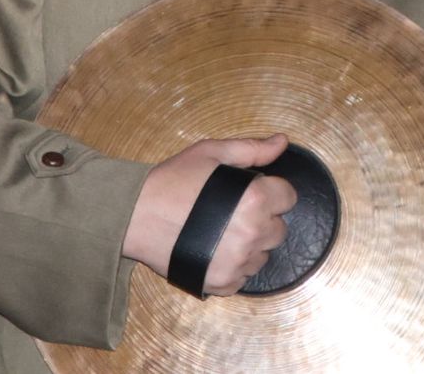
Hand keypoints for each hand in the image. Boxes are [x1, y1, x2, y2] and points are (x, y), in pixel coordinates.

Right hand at [123, 134, 296, 294]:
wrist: (135, 215)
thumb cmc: (173, 180)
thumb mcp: (211, 153)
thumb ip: (252, 148)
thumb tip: (282, 141)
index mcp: (255, 199)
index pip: (289, 198)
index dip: (272, 192)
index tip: (252, 193)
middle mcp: (252, 233)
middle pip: (279, 229)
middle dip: (262, 219)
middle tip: (233, 212)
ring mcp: (238, 262)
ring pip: (263, 255)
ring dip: (250, 245)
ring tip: (221, 232)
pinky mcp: (223, 283)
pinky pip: (244, 277)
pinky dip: (234, 266)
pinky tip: (214, 250)